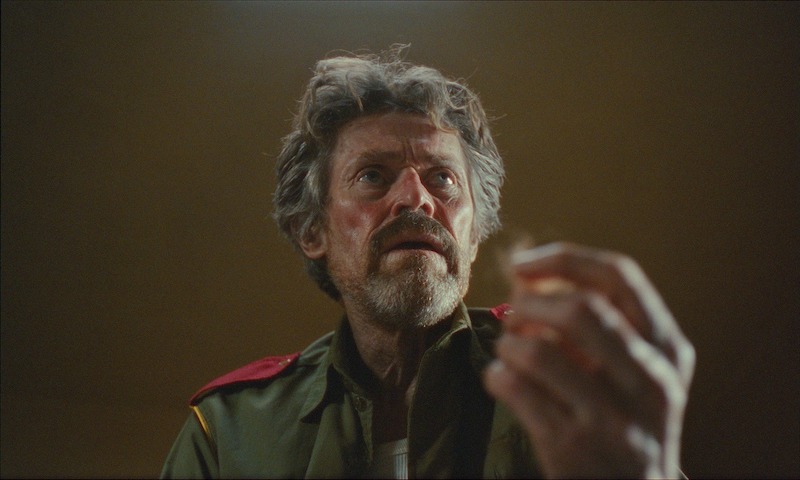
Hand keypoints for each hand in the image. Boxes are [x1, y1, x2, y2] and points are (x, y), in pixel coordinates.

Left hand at [483, 242, 694, 477]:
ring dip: (508, 344)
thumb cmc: (624, 416)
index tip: (523, 263)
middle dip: (530, 304)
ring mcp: (613, 418)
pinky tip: (502, 379)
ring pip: (538, 352)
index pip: (619, 277)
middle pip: (578, 310)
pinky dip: (497, 375)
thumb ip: (594, 319)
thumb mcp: (633, 367)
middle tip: (512, 314)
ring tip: (508, 352)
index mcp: (668, 349)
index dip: (563, 259)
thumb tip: (524, 274)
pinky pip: (515, 389)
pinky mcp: (572, 446)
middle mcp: (650, 380)